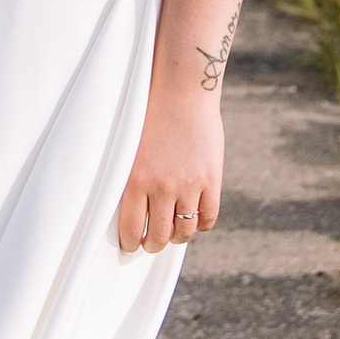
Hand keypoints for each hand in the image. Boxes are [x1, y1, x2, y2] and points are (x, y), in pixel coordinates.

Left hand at [118, 97, 224, 252]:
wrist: (182, 94)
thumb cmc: (150, 116)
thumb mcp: (131, 149)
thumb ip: (133, 179)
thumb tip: (131, 207)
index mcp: (134, 181)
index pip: (129, 229)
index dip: (130, 243)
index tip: (131, 245)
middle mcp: (161, 188)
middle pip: (157, 235)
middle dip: (152, 244)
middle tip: (151, 243)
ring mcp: (188, 186)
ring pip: (183, 231)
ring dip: (176, 238)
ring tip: (172, 234)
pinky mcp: (210, 180)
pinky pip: (208, 217)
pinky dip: (201, 226)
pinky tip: (195, 222)